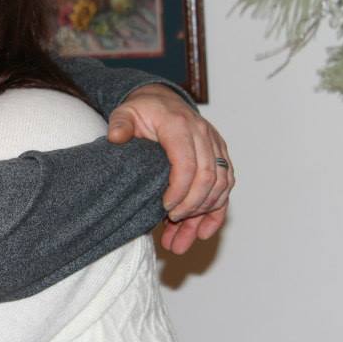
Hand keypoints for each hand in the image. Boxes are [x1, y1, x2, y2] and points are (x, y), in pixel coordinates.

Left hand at [106, 84, 233, 251]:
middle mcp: (203, 134)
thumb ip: (120, 125)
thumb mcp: (125, 113)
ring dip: (202, 216)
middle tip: (171, 224)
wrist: (162, 101)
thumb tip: (116, 138)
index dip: (179, 190)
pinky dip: (217, 212)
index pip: (188, 163)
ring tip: (179, 240)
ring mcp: (215, 145)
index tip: (164, 208)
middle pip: (207, 178)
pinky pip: (226, 187)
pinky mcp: (220, 156)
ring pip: (219, 187)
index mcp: (179, 125)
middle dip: (191, 208)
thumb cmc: (143, 110)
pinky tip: (201, 233)